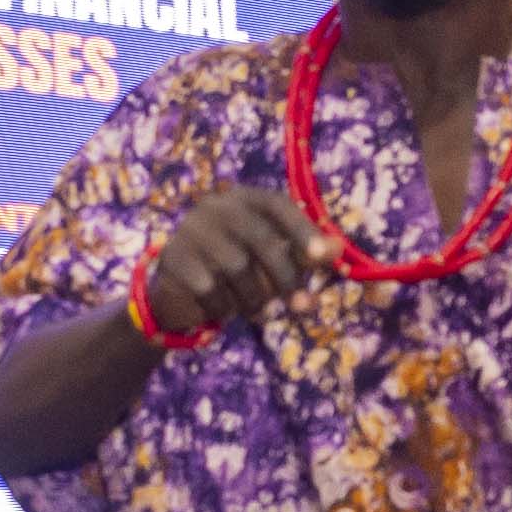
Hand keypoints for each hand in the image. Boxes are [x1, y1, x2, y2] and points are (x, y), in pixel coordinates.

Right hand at [141, 187, 334, 337]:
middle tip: (302, 307)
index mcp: (243, 198)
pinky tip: (225, 312)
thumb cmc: (235, 269)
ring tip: (259, 313)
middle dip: (286, 277)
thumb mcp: (272, 260)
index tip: (322, 256)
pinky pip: (209, 288)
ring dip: (254, 298)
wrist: (178, 290)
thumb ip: (303, 253)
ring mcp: (191, 230)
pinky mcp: (174, 258)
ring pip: (236, 268)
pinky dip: (224, 307)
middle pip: (260, 239)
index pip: (276, 205)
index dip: (301, 229)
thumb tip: (337, 249)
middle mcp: (216, 207)